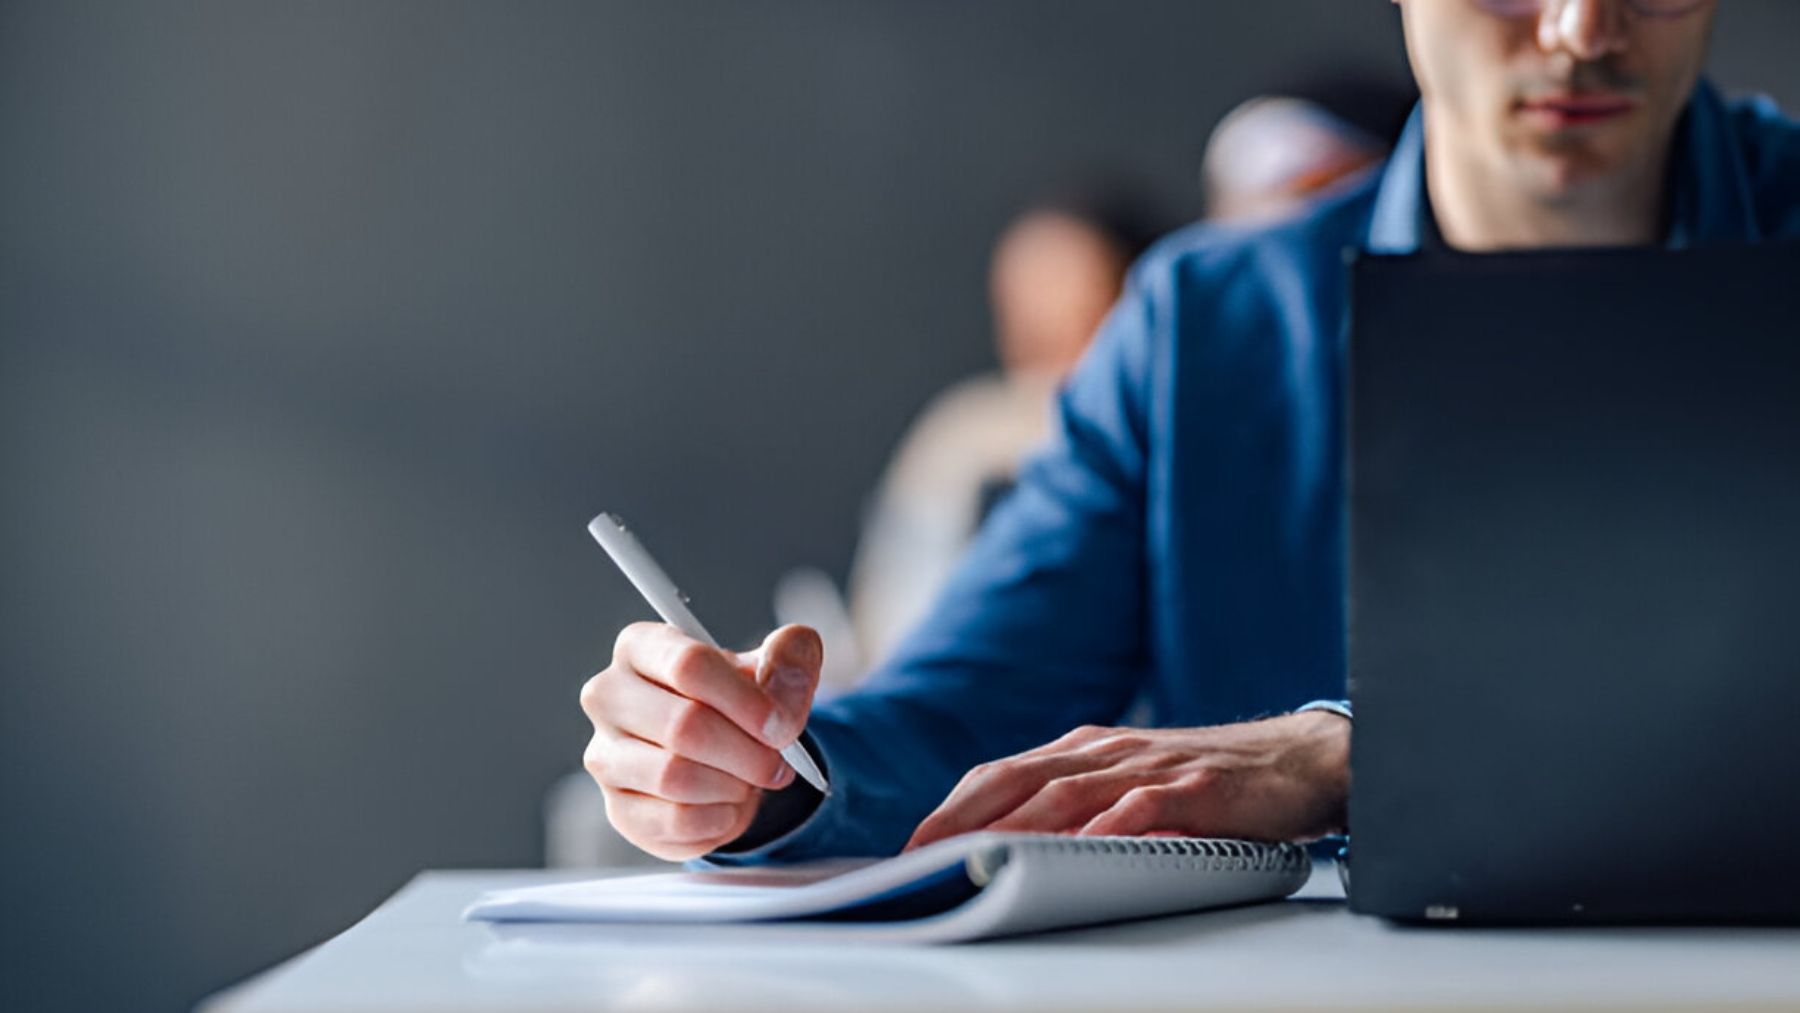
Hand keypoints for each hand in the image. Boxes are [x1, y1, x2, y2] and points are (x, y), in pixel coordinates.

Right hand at [580, 623, 822, 860]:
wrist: (729, 755)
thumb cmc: (742, 700)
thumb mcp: (778, 664)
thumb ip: (790, 656)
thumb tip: (781, 690)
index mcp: (641, 647)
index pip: (689, 665)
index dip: (746, 700)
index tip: (782, 726)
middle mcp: (608, 697)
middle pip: (683, 726)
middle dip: (748, 753)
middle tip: (777, 764)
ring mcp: (605, 756)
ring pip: (675, 778)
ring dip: (733, 786)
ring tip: (749, 780)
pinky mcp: (619, 810)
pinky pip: (675, 822)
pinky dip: (719, 819)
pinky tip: (728, 805)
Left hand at [905, 711, 1348, 850]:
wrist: (1299, 760)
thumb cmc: (1209, 779)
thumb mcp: (1133, 784)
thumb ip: (1079, 807)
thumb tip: (1011, 848)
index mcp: (1085, 748)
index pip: (1001, 772)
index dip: (952, 807)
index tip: (912, 844)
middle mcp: (1107, 750)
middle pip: (1017, 778)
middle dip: (962, 817)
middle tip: (921, 855)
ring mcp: (1149, 766)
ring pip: (1067, 791)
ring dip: (1016, 826)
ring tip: (976, 856)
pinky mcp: (1194, 788)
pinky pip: (1142, 807)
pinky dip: (1105, 827)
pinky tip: (1079, 849)